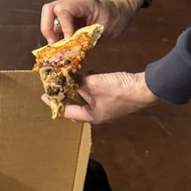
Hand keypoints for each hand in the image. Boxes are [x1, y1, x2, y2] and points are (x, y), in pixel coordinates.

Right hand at [40, 0, 142, 44]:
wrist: (120, 10)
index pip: (62, 10)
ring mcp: (69, 8)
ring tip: (58, 46)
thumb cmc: (116, 17)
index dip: (63, 27)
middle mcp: (72, 2)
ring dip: (51, 32)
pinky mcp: (68, 16)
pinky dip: (56, 34)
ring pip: (49, 17)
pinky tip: (63, 44)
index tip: (67, 41)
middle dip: (47, 28)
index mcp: (83, 2)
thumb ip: (86, 39)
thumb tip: (71, 50)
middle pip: (49, 10)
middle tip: (54, 44)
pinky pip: (56, 23)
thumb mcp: (103, 30)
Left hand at [44, 71, 158, 124]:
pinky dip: (91, 85)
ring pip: (87, 99)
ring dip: (79, 89)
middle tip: (58, 87)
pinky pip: (97, 94)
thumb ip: (78, 82)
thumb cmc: (119, 90)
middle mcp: (99, 115)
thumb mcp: (94, 84)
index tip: (45, 96)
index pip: (67, 112)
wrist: (145, 89)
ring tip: (72, 77)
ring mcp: (108, 108)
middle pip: (77, 107)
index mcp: (92, 116)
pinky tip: (91, 74)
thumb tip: (67, 78)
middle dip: (67, 97)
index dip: (55, 104)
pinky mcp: (115, 100)